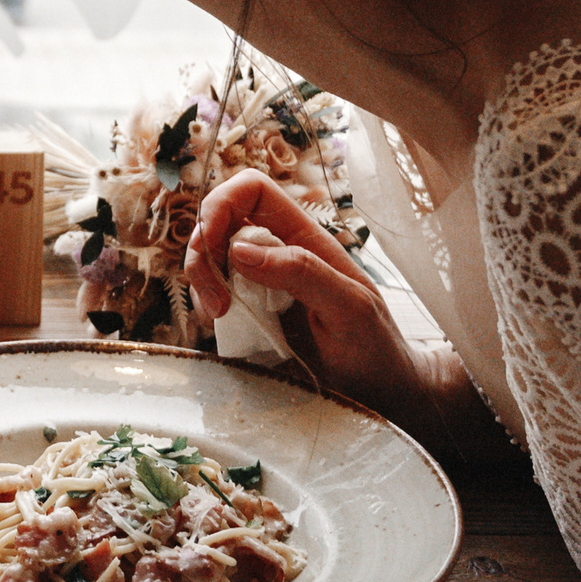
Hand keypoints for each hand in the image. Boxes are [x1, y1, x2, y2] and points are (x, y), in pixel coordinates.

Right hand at [186, 170, 419, 415]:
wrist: (380, 391)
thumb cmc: (375, 345)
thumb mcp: (349, 307)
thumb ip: (303, 272)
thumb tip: (240, 250)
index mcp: (304, 236)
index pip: (252, 190)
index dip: (222, 203)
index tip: (211, 241)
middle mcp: (277, 251)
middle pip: (218, 223)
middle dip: (202, 253)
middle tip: (215, 300)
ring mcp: (260, 282)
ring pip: (210, 259)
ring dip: (201, 283)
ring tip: (218, 318)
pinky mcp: (250, 312)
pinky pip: (213, 295)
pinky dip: (205, 307)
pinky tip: (222, 329)